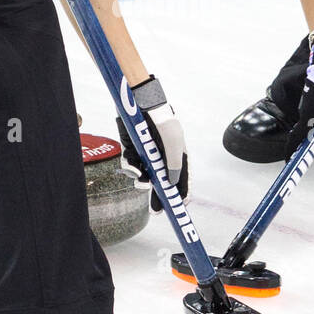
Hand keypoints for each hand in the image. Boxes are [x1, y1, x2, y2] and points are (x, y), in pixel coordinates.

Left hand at [115, 77, 186, 212]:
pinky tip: (134, 168)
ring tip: (142, 183)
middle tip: (158, 211)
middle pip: (162, 180)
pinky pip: (131, 163)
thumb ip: (174, 164)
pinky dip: (132, 168)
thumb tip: (172, 184)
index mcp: (177, 153)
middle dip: (160, 196)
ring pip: (145, 174)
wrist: (140, 102)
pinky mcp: (131, 147)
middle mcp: (161, 154)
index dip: (182, 192)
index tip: (180, 206)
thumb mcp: (174, 144)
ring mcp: (146, 151)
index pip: (181, 177)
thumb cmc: (162, 121)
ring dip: (143, 181)